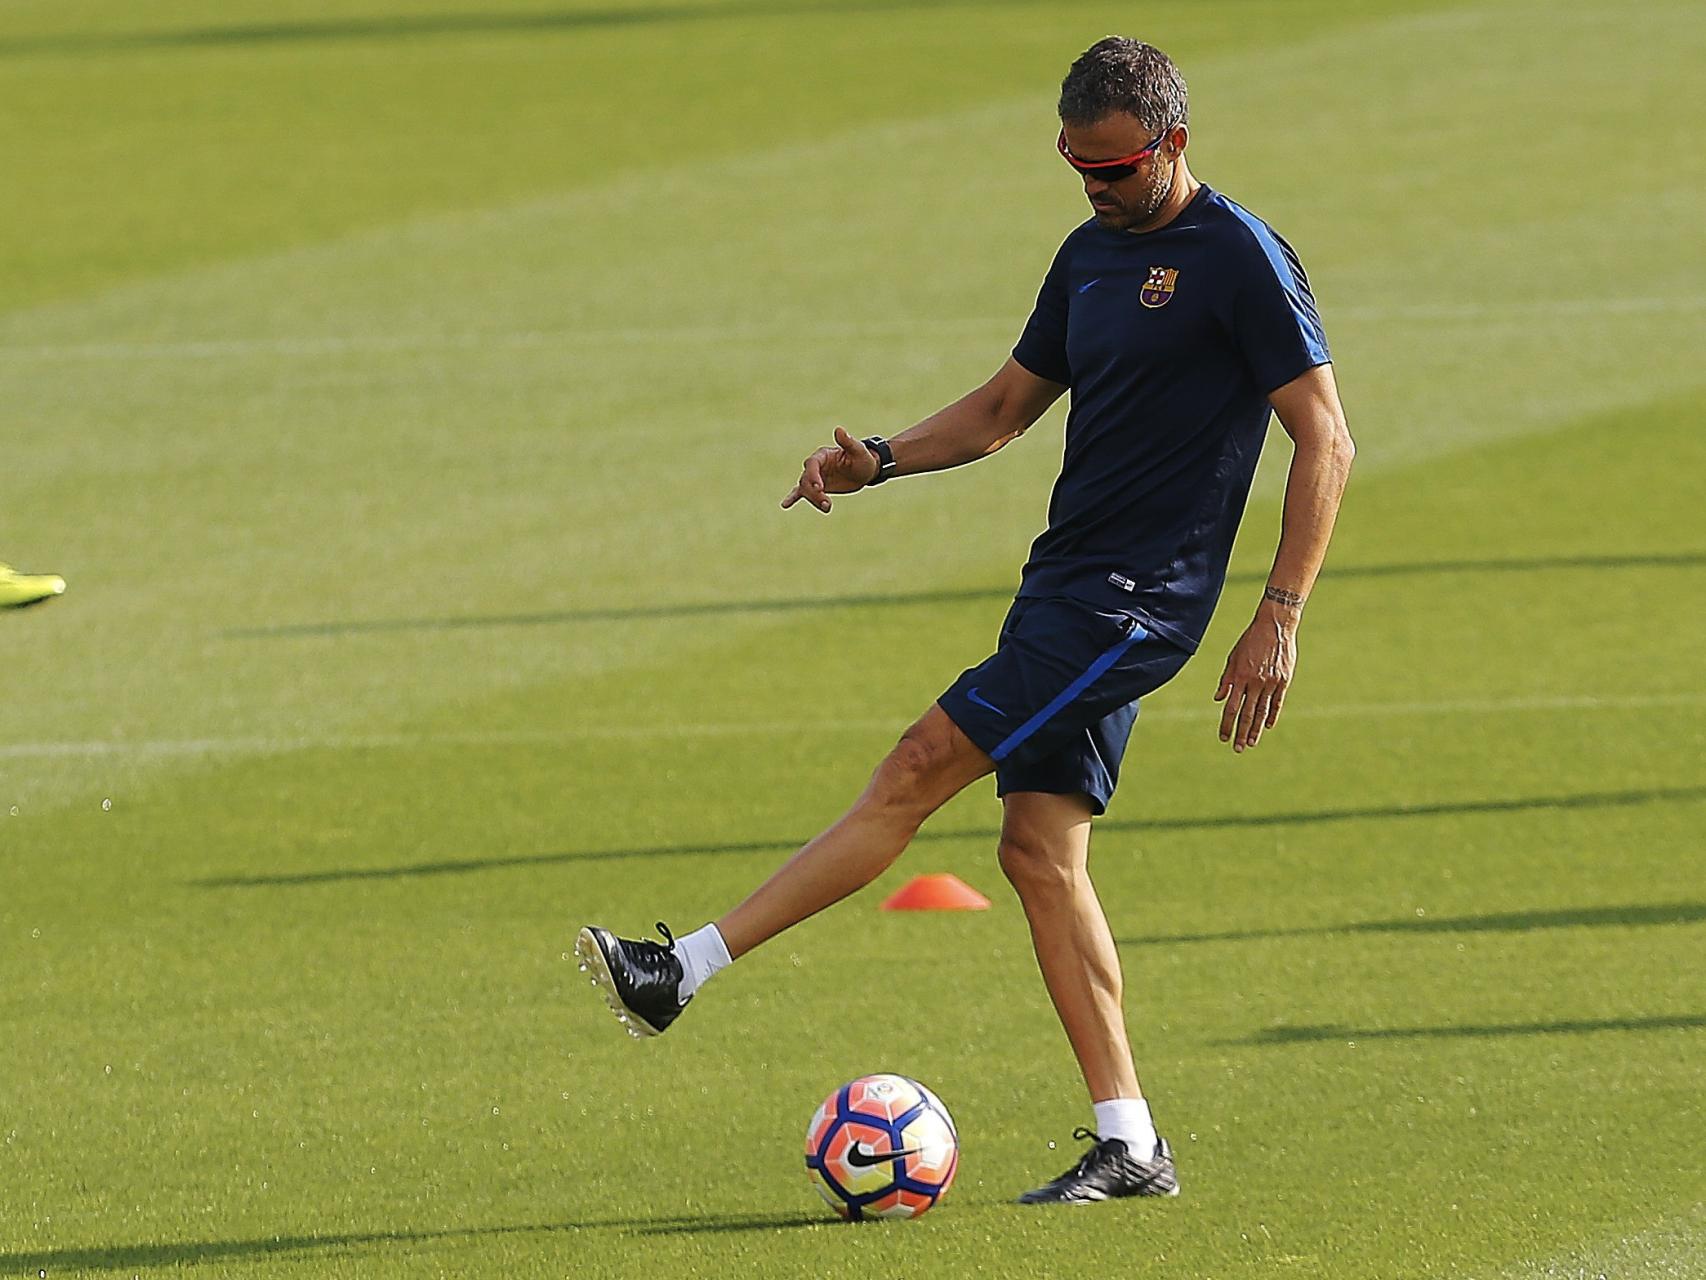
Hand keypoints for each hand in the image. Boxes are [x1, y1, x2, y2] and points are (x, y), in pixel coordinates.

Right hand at [780, 426, 877, 512]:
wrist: (865, 471)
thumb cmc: (863, 459)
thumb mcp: (858, 451)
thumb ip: (848, 442)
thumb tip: (839, 429)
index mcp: (823, 455)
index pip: (811, 464)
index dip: (813, 475)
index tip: (819, 487)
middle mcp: (816, 465)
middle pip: (806, 479)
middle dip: (814, 492)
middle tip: (827, 503)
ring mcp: (815, 476)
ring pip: (806, 488)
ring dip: (814, 499)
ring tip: (827, 507)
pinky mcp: (816, 487)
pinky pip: (802, 492)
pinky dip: (793, 497)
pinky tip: (785, 504)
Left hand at [1213, 602, 1298, 752]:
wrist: (1275, 626)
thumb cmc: (1250, 640)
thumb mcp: (1233, 657)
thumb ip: (1226, 679)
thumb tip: (1218, 699)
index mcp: (1239, 677)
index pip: (1231, 708)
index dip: (1227, 724)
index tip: (1223, 738)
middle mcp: (1254, 682)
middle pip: (1246, 714)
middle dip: (1241, 733)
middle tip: (1238, 749)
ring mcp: (1270, 682)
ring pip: (1262, 711)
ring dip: (1256, 729)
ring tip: (1252, 743)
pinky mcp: (1284, 680)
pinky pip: (1277, 702)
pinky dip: (1272, 715)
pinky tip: (1267, 726)